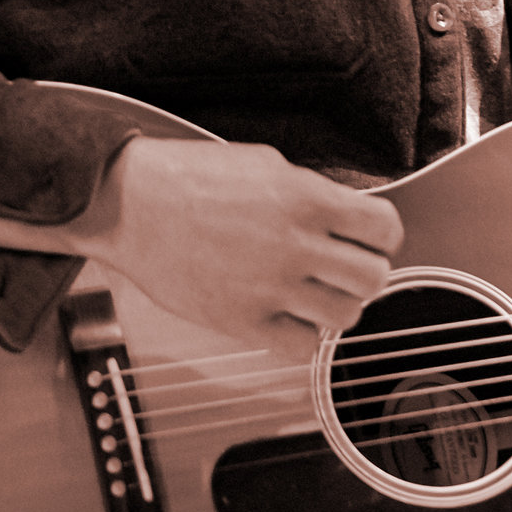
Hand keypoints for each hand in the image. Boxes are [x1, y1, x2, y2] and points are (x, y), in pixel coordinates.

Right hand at [0, 137, 403, 363]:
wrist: (127, 202)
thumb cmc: (188, 176)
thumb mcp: (265, 164)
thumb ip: (311, 192)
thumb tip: (344, 216)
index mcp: (305, 197)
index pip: (384, 227)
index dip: (382, 234)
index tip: (371, 237)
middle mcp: (295, 245)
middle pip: (374, 277)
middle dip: (366, 271)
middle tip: (347, 267)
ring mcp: (269, 288)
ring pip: (345, 317)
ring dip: (339, 305)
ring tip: (319, 293)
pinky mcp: (240, 322)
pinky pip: (302, 348)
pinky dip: (304, 336)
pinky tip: (289, 316)